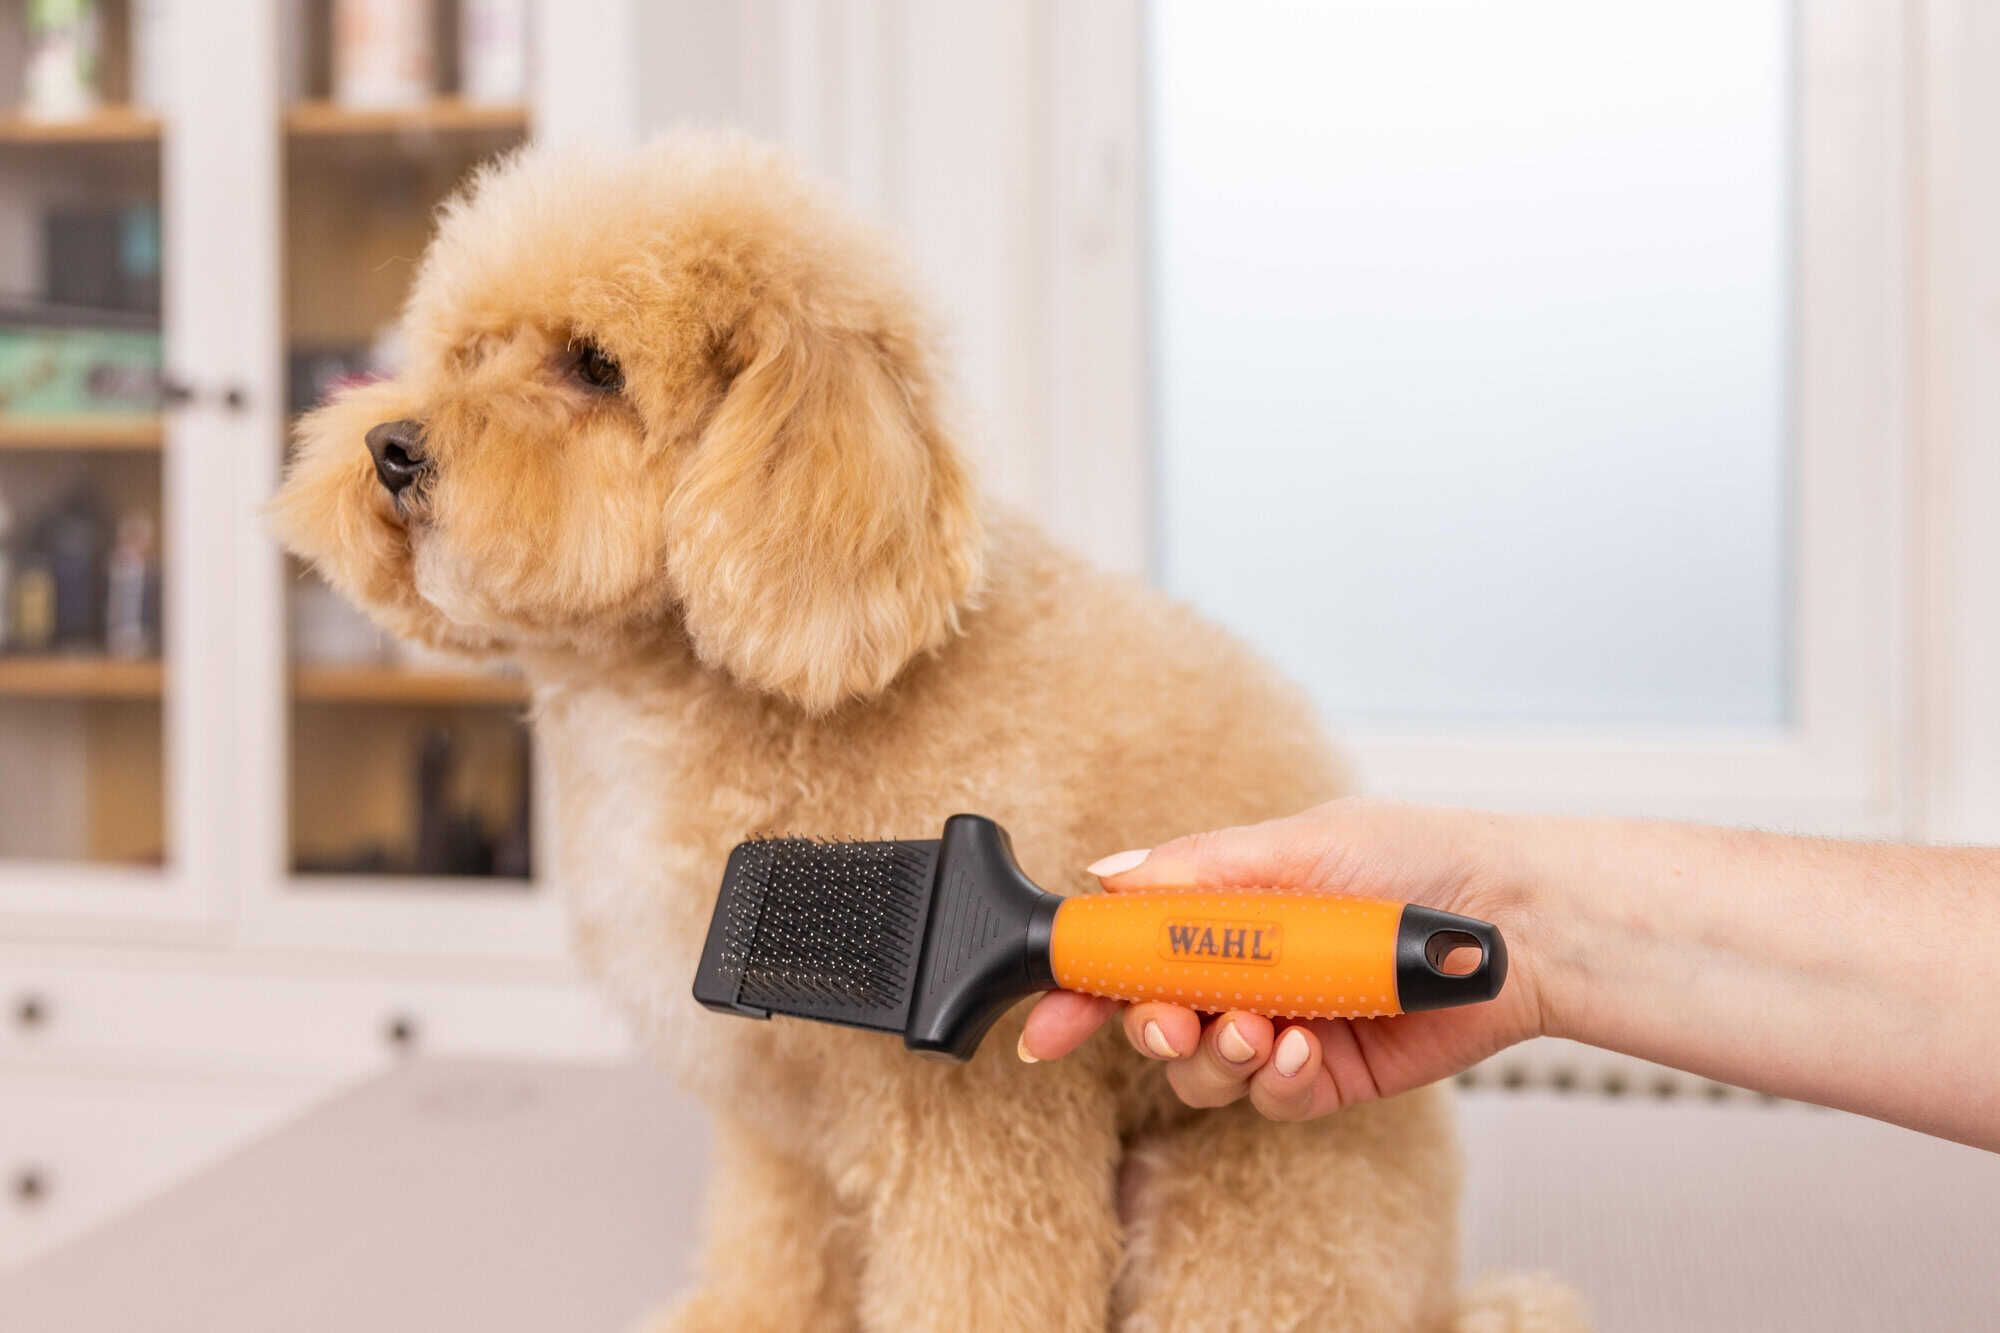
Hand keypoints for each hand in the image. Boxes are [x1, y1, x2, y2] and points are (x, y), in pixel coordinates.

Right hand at [1019, 800, 1549, 1120]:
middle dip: (1151, 1029)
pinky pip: (1272, 1100)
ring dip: (1219, 1057)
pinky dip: (1277, 1080)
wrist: (1511, 920)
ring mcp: (1282, 1028)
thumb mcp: (1297, 845)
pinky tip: (1305, 1048)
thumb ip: (1196, 870)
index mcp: (1223, 914)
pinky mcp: (1328, 1078)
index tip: (1048, 1020)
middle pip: (1155, 1023)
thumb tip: (1105, 874)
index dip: (1081, 989)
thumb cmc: (1415, 859)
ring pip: (1204, 1073)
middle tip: (1172, 1021)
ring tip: (1262, 1031)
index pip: (1130, 956)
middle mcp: (1243, 975)